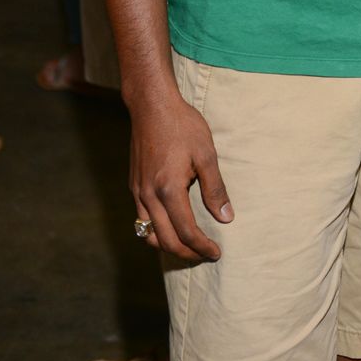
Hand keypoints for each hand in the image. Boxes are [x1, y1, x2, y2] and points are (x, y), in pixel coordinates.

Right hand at [130, 94, 233, 261]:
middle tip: (205, 255)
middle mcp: (149, 196)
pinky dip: (156, 232)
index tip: (217, 253)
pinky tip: (170, 226)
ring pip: (149, 234)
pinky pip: (142, 219)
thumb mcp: (206, 154)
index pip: (186, 232)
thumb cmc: (182, 125)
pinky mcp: (134, 185)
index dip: (202, 247)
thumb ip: (215, 188)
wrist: (152, 105)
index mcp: (169, 189)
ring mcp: (138, 191)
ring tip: (189, 246)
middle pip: (166, 241)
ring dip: (169, 246)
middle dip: (187, 253)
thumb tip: (226, 217)